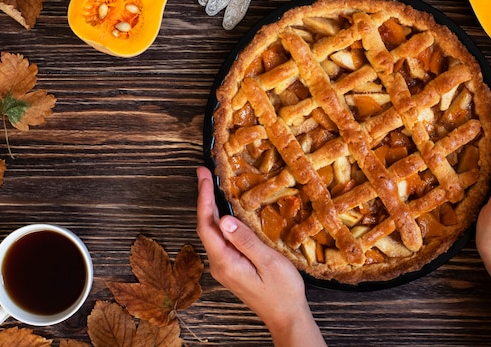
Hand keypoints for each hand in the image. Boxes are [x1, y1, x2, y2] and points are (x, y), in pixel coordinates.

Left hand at [196, 166, 325, 346]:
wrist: (286, 316)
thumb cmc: (282, 291)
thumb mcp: (268, 262)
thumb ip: (246, 240)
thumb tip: (225, 219)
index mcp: (225, 262)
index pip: (206, 226)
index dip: (204, 199)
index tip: (203, 177)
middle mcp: (219, 264)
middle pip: (206, 226)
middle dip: (204, 198)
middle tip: (204, 173)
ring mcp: (224, 266)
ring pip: (213, 232)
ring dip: (211, 208)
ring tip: (211, 184)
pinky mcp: (231, 266)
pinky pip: (221, 239)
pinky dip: (220, 220)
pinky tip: (225, 209)